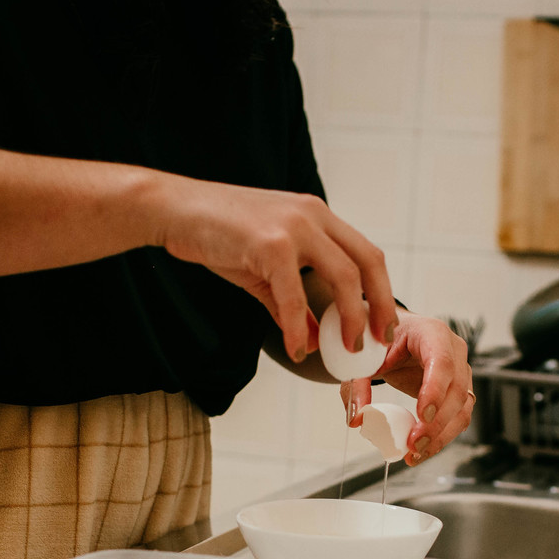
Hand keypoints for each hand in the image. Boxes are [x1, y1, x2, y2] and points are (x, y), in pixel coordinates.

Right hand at [154, 177, 398, 362]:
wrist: (173, 209)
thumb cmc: (217, 234)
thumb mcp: (263, 269)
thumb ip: (290, 304)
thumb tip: (311, 340)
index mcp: (317, 216)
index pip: (366, 253)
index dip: (383, 291)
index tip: (384, 324)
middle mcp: (313, 216)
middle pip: (368, 262)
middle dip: (380, 306)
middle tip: (379, 341)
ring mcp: (294, 227)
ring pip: (343, 276)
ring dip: (351, 318)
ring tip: (348, 347)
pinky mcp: (269, 244)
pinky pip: (294, 295)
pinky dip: (298, 327)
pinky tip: (296, 348)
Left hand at [342, 312, 473, 465]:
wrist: (394, 341)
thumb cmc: (384, 344)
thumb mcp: (365, 360)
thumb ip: (357, 386)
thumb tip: (357, 419)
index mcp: (431, 333)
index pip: (441, 361)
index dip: (435, 389)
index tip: (422, 415)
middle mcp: (453, 350)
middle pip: (456, 389)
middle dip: (436, 422)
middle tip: (414, 444)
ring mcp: (461, 371)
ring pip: (462, 408)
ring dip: (441, 435)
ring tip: (415, 453)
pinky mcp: (460, 391)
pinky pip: (459, 417)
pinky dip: (442, 437)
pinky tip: (422, 450)